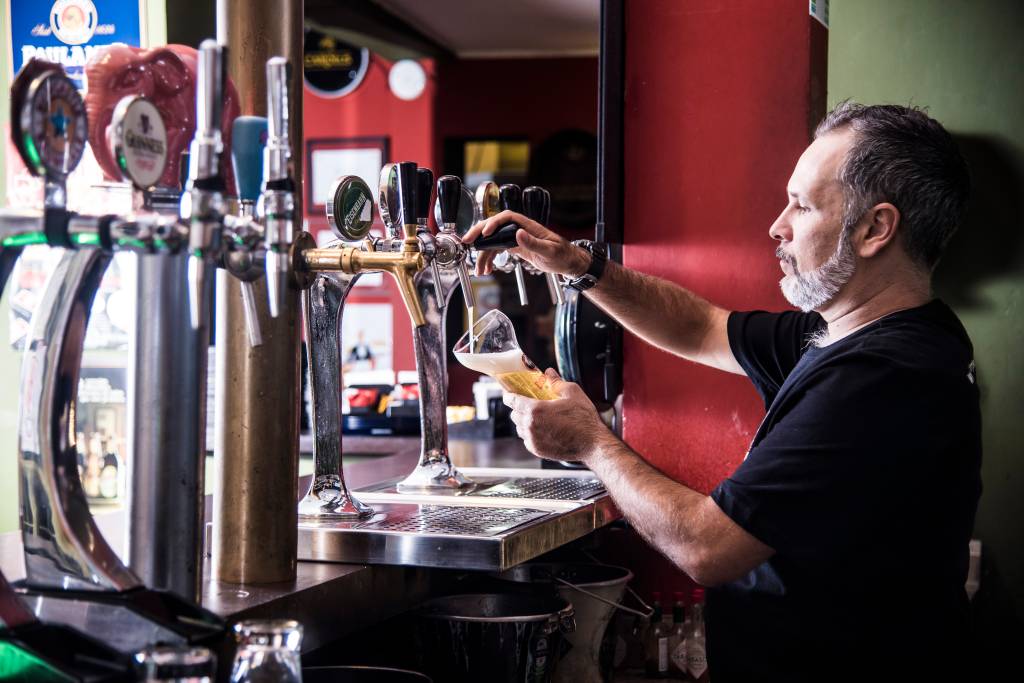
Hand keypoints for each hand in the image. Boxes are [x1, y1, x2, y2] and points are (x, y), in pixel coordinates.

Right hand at [461, 210, 589, 276]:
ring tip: (479, 269)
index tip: (486, 232)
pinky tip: (487, 269)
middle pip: (495, 227)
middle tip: (467, 242)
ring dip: (484, 254)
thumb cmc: (562, 255)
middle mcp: (519, 230)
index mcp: (528, 226)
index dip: (494, 222)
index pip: (507, 218)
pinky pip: (498, 251)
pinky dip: (490, 259)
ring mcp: (515, 239)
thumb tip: (519, 234)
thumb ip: (533, 243)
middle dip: (479, 234)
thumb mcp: (550, 251)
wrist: (567, 262)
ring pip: (494, 242)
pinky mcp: (514, 248)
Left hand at [502, 369, 610, 462]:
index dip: (509, 394)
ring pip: (519, 428)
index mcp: (536, 410)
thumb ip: (556, 382)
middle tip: (528, 402)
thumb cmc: (584, 420)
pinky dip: (530, 433)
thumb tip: (549, 374)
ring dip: (524, 421)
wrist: (592, 444)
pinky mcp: (538, 450)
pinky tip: (542, 428)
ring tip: (537, 416)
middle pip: (514, 414)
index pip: (512, 400)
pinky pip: (526, 440)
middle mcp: (531, 426)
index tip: (509, 392)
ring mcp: (533, 440)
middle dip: (518, 407)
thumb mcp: (572, 393)